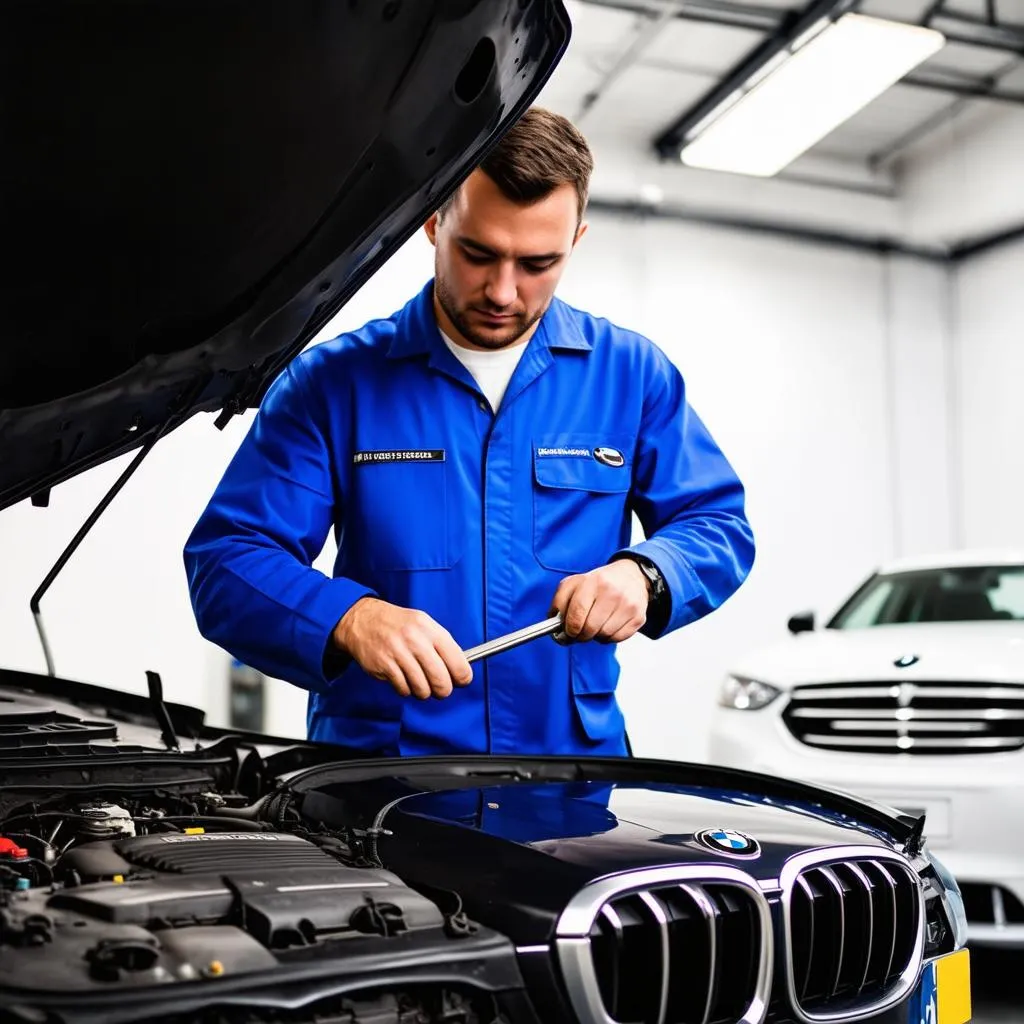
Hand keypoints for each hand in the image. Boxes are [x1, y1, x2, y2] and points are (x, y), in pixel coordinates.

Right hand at [332, 598, 472, 699]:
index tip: (461, 681)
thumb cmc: (399, 625)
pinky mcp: (384, 667)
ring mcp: (399, 654)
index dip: (463, 677)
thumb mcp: (424, 624)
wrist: (364, 620)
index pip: (458, 662)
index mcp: (431, 631)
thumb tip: (460, 669)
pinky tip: (403, 679)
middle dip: (443, 690)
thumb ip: (443, 645)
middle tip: (440, 689)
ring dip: (423, 691)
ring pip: (422, 690)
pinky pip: (404, 690)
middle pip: (441, 681)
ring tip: (419, 683)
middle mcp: (416, 642)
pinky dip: (406, 689)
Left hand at [550, 559, 648, 644]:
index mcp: (593, 582)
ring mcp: (627, 605)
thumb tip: (553, 622)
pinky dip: (609, 637)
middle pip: (589, 628)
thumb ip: (560, 601)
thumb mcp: (575, 583)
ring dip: (595, 635)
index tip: (568, 631)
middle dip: (581, 635)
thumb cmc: (599, 582)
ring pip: (603, 635)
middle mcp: (612, 592)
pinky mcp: (638, 617)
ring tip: (596, 624)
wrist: (631, 575)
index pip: (576, 614)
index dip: (569, 628)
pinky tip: (608, 625)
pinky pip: (617, 639)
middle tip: (580, 632)